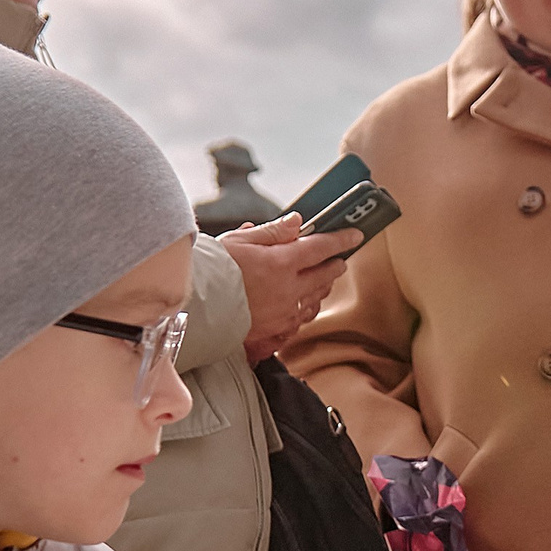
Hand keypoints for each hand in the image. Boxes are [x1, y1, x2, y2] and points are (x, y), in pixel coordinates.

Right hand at [225, 216, 360, 361]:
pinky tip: (304, 302)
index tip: (355, 235)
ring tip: (323, 278)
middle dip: (335, 264)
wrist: (195, 306)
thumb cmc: (213, 268)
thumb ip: (273, 232)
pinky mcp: (275, 329)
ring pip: (315, 298)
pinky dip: (306, 307)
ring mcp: (284, 311)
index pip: (321, 248)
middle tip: (340, 259)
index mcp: (280, 263)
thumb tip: (297, 221)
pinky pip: (301, 318)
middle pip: (324, 275)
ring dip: (322, 286)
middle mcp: (288, 289)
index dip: (341, 240)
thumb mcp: (240, 240)